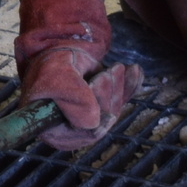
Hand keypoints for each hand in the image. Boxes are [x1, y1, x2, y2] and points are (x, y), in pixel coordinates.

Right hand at [15, 0, 143, 150]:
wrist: (56, 53)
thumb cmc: (51, 65)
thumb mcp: (56, 76)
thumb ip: (72, 96)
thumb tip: (93, 123)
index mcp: (55, 132)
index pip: (85, 129)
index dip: (97, 105)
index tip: (99, 79)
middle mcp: (73, 133)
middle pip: (103, 121)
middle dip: (110, 92)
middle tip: (114, 69)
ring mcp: (88, 123)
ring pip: (113, 111)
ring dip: (119, 87)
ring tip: (118, 67)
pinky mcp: (101, 111)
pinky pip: (119, 102)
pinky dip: (130, 86)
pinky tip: (135, 72)